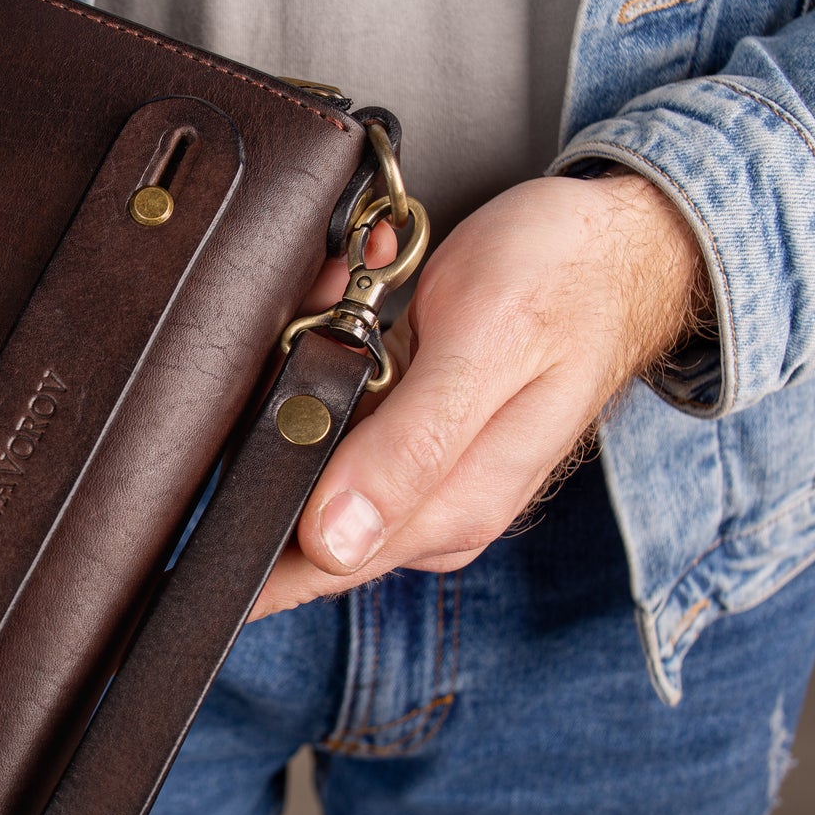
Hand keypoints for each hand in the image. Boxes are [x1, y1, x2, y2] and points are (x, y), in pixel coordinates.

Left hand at [252, 171, 706, 617]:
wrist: (624, 245)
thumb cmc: (566, 281)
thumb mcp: (489, 347)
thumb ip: (414, 447)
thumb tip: (333, 540)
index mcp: (449, 512)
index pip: (313, 569)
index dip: (242, 543)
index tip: (191, 510)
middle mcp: (428, 512)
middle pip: (293, 514)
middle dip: (266, 431)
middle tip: (297, 333)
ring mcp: (416, 479)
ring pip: (304, 456)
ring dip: (296, 381)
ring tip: (341, 297)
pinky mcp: (407, 440)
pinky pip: (329, 419)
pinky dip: (322, 359)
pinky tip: (351, 302)